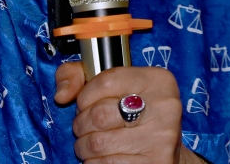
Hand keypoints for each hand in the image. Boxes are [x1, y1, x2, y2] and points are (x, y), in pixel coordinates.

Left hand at [55, 62, 200, 163]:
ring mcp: (161, 138)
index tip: (84, 104)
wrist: (166, 149)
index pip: (106, 81)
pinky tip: (101, 157)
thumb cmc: (132, 112)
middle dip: (81, 124)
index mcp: (157, 80)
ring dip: (84, 147)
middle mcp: (164, 107)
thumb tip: (62, 95)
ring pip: (99, 144)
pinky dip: (94, 163)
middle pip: (100, 115)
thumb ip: (78, 75)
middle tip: (83, 127)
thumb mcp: (112, 83)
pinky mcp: (156, 163)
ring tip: (89, 144)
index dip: (85, 96)